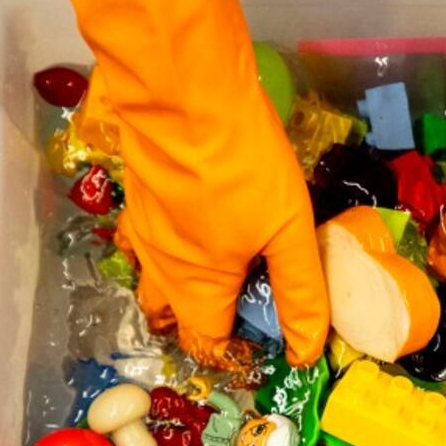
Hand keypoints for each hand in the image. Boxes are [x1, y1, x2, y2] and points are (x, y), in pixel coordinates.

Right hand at [34, 0, 328, 367]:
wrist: (184, 94)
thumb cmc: (241, 166)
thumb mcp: (288, 232)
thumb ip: (300, 293)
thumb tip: (306, 351)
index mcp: (196, 287)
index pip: (206, 342)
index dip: (234, 351)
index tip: (262, 338)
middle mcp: (159, 267)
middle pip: (170, 315)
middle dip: (199, 320)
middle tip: (239, 302)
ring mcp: (141, 227)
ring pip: (152, 273)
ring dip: (179, 281)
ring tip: (219, 263)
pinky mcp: (138, 191)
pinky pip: (147, 233)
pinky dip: (168, 240)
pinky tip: (196, 216)